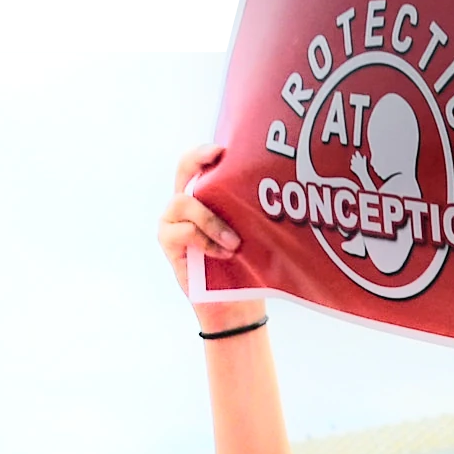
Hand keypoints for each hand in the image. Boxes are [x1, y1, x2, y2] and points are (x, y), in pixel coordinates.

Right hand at [161, 147, 261, 327]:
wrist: (234, 304)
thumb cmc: (246, 264)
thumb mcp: (252, 232)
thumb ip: (251, 211)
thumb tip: (285, 188)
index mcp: (204, 196)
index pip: (197, 164)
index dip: (204, 151)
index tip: (223, 148)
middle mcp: (184, 204)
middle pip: (183, 170)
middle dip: (199, 160)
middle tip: (220, 158)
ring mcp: (172, 222)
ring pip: (185, 202)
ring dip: (212, 219)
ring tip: (235, 242)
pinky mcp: (169, 243)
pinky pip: (185, 232)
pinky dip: (206, 240)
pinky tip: (225, 253)